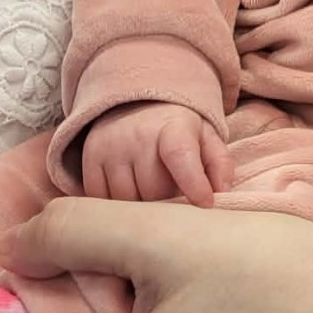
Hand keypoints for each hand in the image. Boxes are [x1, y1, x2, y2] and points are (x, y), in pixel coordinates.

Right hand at [82, 102, 233, 206]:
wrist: (136, 103)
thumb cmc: (178, 130)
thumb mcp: (206, 137)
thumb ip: (219, 163)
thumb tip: (222, 193)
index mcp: (172, 127)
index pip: (180, 156)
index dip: (193, 184)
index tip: (205, 204)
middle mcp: (136, 135)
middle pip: (153, 189)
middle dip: (168, 203)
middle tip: (175, 199)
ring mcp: (109, 147)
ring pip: (125, 200)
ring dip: (141, 209)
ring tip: (153, 198)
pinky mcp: (89, 159)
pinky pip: (100, 199)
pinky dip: (116, 209)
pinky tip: (130, 200)